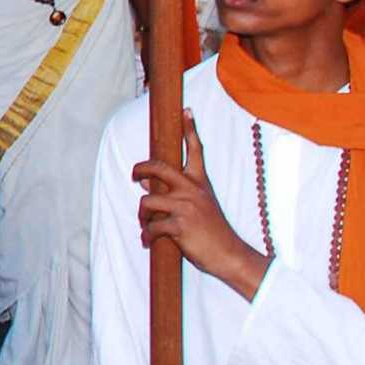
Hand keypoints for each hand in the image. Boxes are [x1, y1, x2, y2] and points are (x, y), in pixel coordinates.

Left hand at [134, 117, 267, 298]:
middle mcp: (193, 190)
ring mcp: (186, 207)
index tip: (185, 110)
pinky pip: (151, 227)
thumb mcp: (198, 206)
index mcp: (200, 183)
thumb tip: (146, 184)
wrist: (230, 255)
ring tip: (146, 225)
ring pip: (147, 201)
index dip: (189, 129)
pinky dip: (146, 235)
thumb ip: (174, 193)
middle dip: (140, 169)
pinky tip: (149, 242)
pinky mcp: (180, 226)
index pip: (196, 150)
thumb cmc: (212, 231)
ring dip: (142, 216)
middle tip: (135, 176)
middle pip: (159, 168)